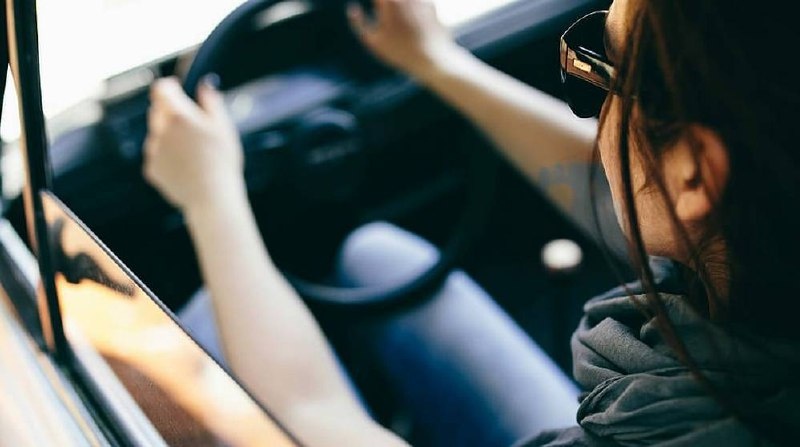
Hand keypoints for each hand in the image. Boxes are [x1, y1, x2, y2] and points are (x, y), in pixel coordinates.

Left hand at [143, 77, 244, 211]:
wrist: (212, 197)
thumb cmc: (222, 161)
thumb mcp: (224, 127)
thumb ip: (211, 101)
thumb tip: (205, 84)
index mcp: (178, 115)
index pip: (161, 89)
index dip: (170, 87)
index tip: (178, 89)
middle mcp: (160, 130)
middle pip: (157, 111)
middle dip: (171, 113)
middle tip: (193, 127)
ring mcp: (153, 151)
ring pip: (156, 134)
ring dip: (169, 136)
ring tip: (193, 153)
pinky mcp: (151, 169)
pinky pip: (156, 155)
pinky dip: (168, 157)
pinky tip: (187, 167)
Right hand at [348, 0, 462, 80]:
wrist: (432, 59)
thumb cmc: (400, 52)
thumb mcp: (373, 42)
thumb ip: (358, 23)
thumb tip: (352, 8)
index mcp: (388, 2)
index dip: (375, 2)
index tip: (373, 6)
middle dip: (383, 3)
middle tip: (380, 9)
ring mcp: (420, 0)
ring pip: (405, 1)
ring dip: (398, 6)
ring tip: (400, 25)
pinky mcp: (432, 5)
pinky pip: (419, 2)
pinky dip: (413, 8)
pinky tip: (413, 23)